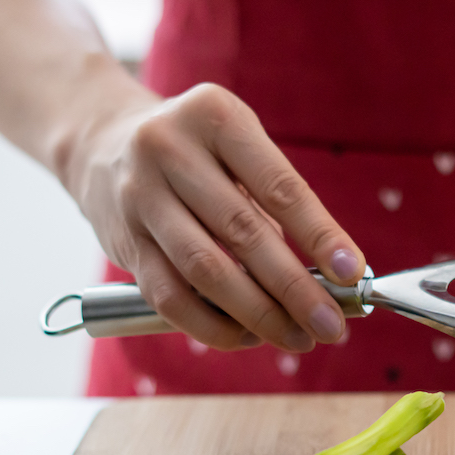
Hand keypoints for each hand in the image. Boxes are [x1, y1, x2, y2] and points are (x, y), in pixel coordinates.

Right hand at [61, 82, 364, 351]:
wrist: (101, 143)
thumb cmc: (199, 154)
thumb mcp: (238, 150)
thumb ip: (279, 205)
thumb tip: (332, 277)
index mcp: (215, 117)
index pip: (280, 186)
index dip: (320, 234)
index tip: (352, 274)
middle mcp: (170, 150)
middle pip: (244, 232)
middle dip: (295, 289)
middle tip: (332, 325)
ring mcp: (140, 197)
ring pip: (206, 271)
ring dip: (259, 314)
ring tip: (297, 338)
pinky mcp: (121, 241)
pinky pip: (170, 297)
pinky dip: (213, 325)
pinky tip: (247, 336)